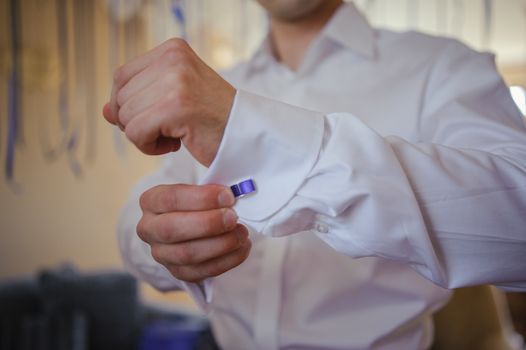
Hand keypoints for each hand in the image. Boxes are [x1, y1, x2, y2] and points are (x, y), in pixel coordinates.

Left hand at [102, 38, 235, 166]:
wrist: (248, 136)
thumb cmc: (213, 120)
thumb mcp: (173, 101)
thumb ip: (139, 100)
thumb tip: (105, 110)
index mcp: (173, 50)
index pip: (122, 77)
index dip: (128, 105)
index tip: (156, 120)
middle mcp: (173, 59)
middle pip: (120, 97)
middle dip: (137, 122)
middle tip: (169, 131)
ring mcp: (176, 81)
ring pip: (126, 116)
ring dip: (144, 136)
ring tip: (174, 137)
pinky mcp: (176, 106)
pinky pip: (136, 132)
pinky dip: (149, 147)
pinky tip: (174, 145)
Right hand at [137, 183, 250, 282]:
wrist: (196, 224)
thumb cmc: (201, 200)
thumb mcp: (202, 183)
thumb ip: (211, 173)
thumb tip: (227, 167)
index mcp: (152, 201)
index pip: (171, 198)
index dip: (201, 198)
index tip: (228, 196)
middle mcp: (149, 229)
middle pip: (172, 229)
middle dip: (207, 224)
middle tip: (233, 217)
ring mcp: (162, 254)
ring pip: (186, 255)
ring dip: (220, 244)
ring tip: (242, 233)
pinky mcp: (179, 272)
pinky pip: (201, 272)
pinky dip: (226, 261)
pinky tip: (242, 248)